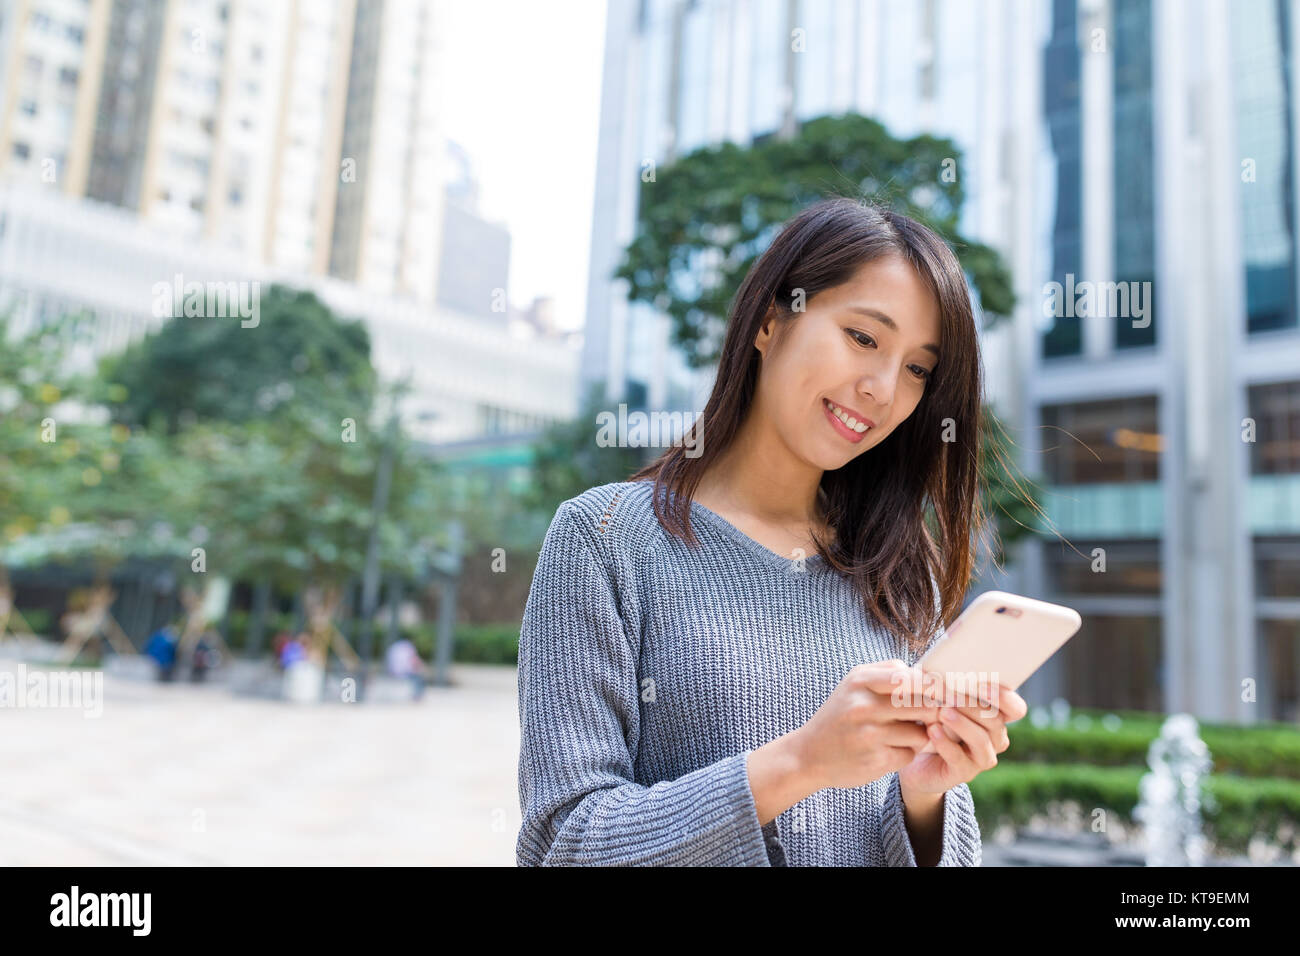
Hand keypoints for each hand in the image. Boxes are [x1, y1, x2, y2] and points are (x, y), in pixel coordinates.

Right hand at [793, 659, 938, 790]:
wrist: (809, 754)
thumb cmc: (841, 715)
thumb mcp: (855, 685)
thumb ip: (890, 674)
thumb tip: (931, 675)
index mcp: (861, 680)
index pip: (912, 677)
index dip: (934, 686)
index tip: (943, 693)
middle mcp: (864, 705)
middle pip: (924, 705)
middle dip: (934, 711)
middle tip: (934, 716)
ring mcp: (869, 734)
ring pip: (921, 732)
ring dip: (920, 735)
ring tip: (905, 734)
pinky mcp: (875, 760)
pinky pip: (910, 754)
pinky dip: (907, 752)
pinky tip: (891, 749)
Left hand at [898, 678, 1026, 794]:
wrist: (916, 756)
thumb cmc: (931, 717)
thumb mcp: (939, 697)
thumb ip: (948, 681)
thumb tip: (945, 654)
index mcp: (996, 716)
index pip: (1015, 708)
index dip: (1004, 697)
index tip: (981, 683)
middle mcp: (996, 738)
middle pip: (995, 721)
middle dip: (974, 705)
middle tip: (951, 693)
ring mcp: (982, 757)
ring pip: (981, 740)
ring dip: (962, 724)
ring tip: (942, 711)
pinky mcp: (964, 773)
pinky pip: (959, 759)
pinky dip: (945, 743)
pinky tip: (932, 730)